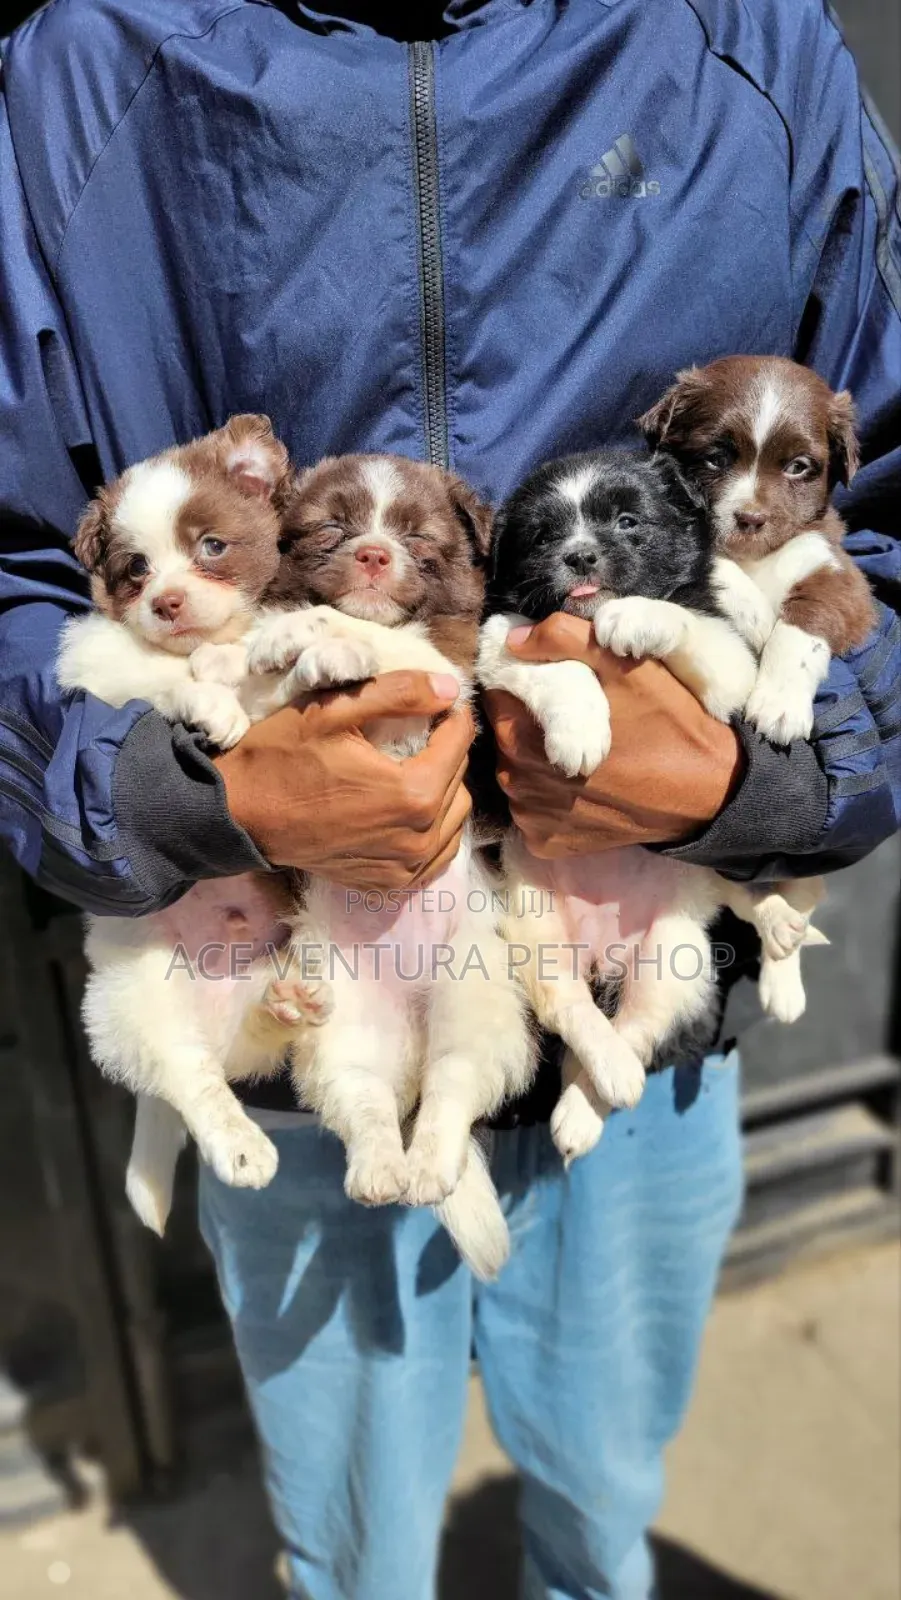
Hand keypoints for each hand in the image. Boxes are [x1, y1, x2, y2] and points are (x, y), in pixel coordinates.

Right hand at [215, 672, 474, 888]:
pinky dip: (431, 830)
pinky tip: (407, 812)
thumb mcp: (334, 710)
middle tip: (419, 734)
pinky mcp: (390, 884)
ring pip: (453, 819)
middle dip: (446, 752)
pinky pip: (435, 854)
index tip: (437, 703)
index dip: (450, 715)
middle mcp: (417, 837)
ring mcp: (404, 867)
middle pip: (458, 781)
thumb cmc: (282, 758)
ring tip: (412, 770)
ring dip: (442, 791)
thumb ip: (399, 694)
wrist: (241, 816)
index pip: (459, 743)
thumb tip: (450, 687)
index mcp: (412, 793)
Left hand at [483, 614, 743, 856]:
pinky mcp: (548, 843)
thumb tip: (512, 639)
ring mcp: (530, 817)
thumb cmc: (666, 721)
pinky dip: (551, 799)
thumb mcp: (623, 664)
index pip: (497, 695)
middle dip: (530, 722)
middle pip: (505, 736)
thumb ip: (562, 639)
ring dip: (539, 761)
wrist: (708, 792)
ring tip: (583, 753)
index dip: (521, 683)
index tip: (553, 682)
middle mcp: (514, 781)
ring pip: (517, 774)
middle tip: (576, 718)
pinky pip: (534, 811)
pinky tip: (585, 788)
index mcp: (521, 733)